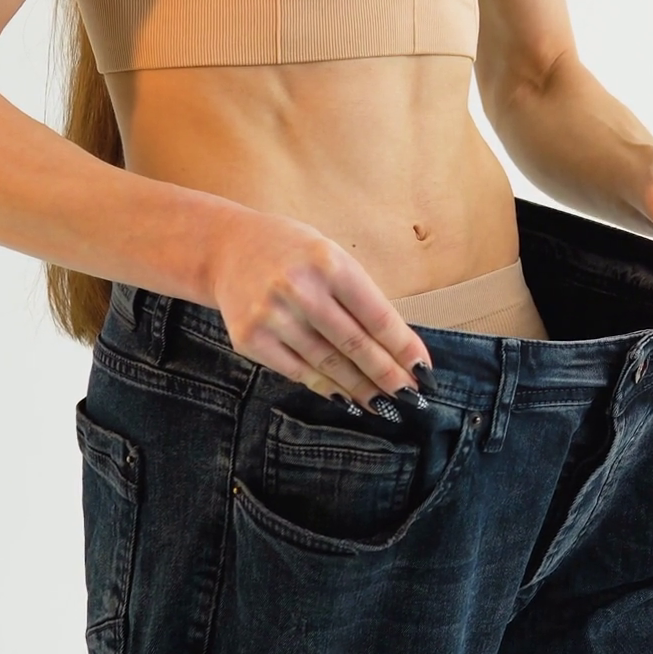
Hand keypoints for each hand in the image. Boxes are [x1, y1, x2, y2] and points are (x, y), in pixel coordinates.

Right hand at [205, 208, 432, 419]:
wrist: (228, 249)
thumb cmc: (293, 254)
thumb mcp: (331, 258)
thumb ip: (359, 297)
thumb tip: (397, 348)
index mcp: (329, 263)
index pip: (376, 316)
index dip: (403, 348)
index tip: (424, 371)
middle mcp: (299, 289)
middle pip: (355, 344)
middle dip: (388, 375)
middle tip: (412, 398)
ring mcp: (272, 315)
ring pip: (328, 363)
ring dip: (360, 388)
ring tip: (383, 404)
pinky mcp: (250, 338)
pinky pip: (298, 371)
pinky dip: (326, 388)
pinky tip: (346, 397)